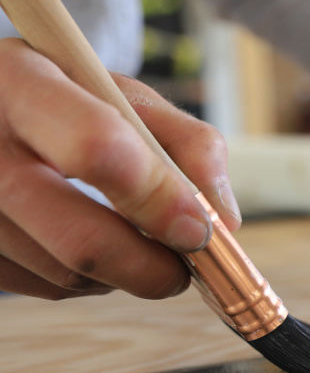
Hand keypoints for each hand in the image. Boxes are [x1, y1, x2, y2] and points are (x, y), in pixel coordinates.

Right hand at [0, 39, 240, 299]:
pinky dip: (89, 280)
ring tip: (139, 241)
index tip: (200, 229)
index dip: (160, 199)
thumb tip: (225, 221)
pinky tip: (95, 244)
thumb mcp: (125, 94)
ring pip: (66, 273)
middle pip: (80, 238)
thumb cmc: (68, 99)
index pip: (96, 148)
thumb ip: (189, 144)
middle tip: (188, 266)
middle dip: (153, 266)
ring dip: (124, 273)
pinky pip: (45, 288)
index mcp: (21, 84)